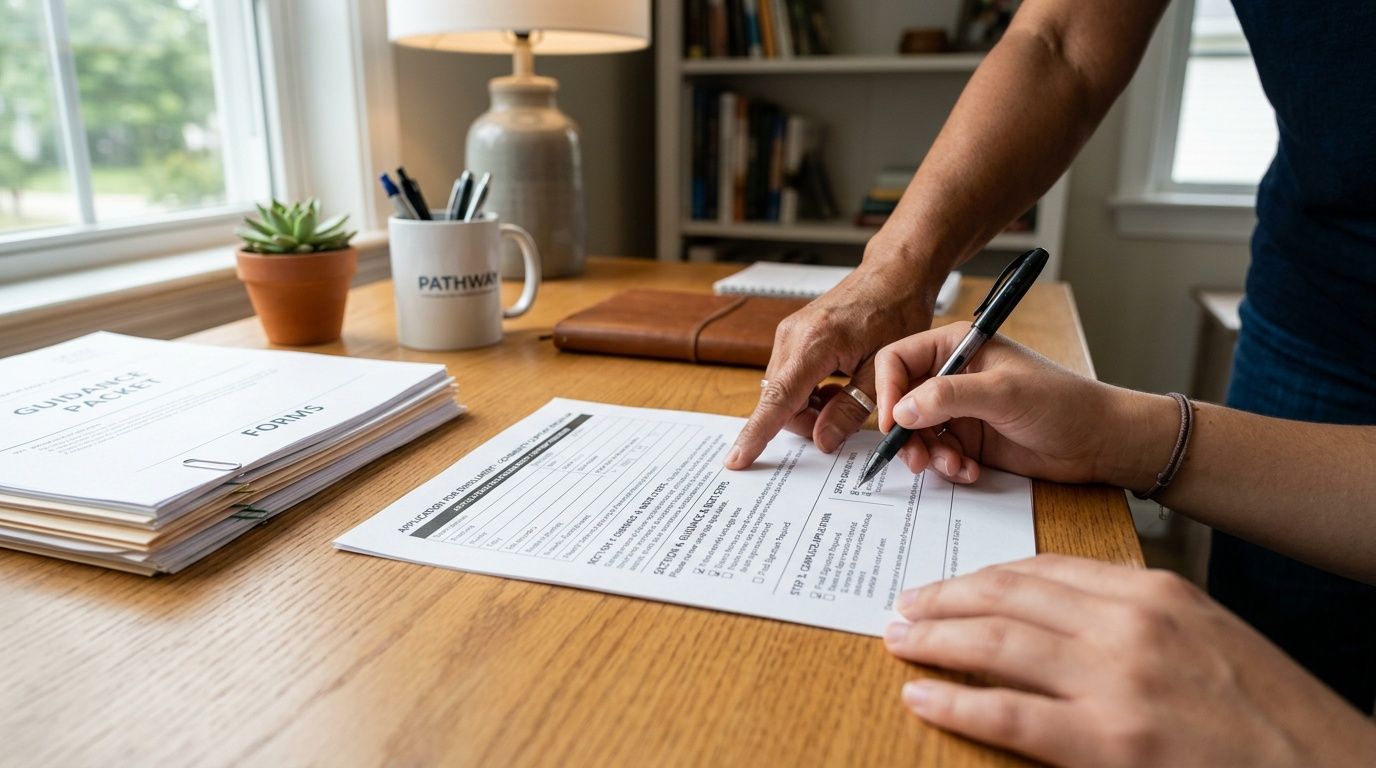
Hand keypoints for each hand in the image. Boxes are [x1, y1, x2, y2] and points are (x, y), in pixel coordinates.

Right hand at [724, 256, 940, 469]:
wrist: (894, 274)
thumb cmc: (896, 312)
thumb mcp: (882, 370)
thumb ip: (851, 409)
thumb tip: (822, 441)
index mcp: (813, 344)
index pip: (777, 399)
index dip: (756, 433)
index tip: (737, 459)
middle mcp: (791, 337)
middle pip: (778, 402)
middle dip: (805, 422)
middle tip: (841, 424)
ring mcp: (789, 334)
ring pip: (783, 392)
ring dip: (807, 408)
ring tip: (844, 399)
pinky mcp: (794, 335)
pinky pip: (789, 377)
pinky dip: (807, 393)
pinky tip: (835, 388)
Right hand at [872, 322, 1171, 488]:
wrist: (1098, 442)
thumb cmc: (1062, 403)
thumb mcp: (1002, 393)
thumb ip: (948, 397)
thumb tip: (900, 411)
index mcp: (957, 346)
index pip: (898, 360)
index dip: (887, 390)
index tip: (891, 422)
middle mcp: (953, 376)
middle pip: (901, 401)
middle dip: (906, 432)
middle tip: (916, 458)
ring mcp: (960, 410)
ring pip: (917, 432)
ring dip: (929, 454)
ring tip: (954, 466)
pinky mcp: (969, 440)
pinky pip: (938, 454)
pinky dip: (948, 466)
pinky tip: (971, 471)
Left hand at [885, 555, 1375, 766]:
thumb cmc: (1266, 713)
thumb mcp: (1202, 638)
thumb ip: (1132, 620)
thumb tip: (1054, 622)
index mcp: (1152, 592)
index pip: (1042, 569)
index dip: (983, 577)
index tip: (948, 584)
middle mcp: (1129, 624)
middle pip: (1008, 597)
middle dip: (945, 599)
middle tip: (904, 606)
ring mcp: (1117, 681)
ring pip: (997, 644)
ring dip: (936, 640)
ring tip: (900, 641)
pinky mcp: (1109, 741)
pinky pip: (1008, 714)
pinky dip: (955, 702)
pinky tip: (922, 698)